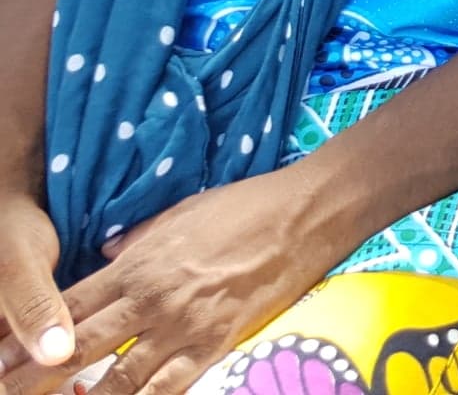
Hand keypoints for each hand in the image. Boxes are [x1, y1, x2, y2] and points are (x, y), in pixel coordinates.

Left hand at [0, 165, 352, 394]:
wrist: (305, 214)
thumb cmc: (245, 205)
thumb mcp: (182, 211)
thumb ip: (138, 237)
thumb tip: (107, 252)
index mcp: (137, 264)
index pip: (67, 307)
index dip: (27, 336)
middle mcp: (151, 299)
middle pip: (76, 348)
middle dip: (34, 380)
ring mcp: (183, 326)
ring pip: (115, 381)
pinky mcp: (216, 344)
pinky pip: (169, 388)